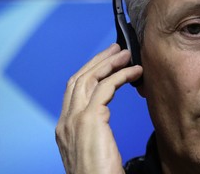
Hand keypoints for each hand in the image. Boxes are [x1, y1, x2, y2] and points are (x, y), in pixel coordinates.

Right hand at [55, 43, 142, 173]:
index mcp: (65, 129)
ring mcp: (74, 120)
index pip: (73, 91)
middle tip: (116, 50)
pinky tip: (135, 72)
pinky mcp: (89, 120)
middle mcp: (65, 122)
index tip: (106, 63)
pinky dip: (121, 75)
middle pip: (78, 79)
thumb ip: (94, 132)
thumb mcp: (94, 149)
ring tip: (126, 55)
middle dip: (97, 61)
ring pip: (89, 78)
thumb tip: (105, 121)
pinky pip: (106, 87)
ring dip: (109, 63)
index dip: (89, 73)